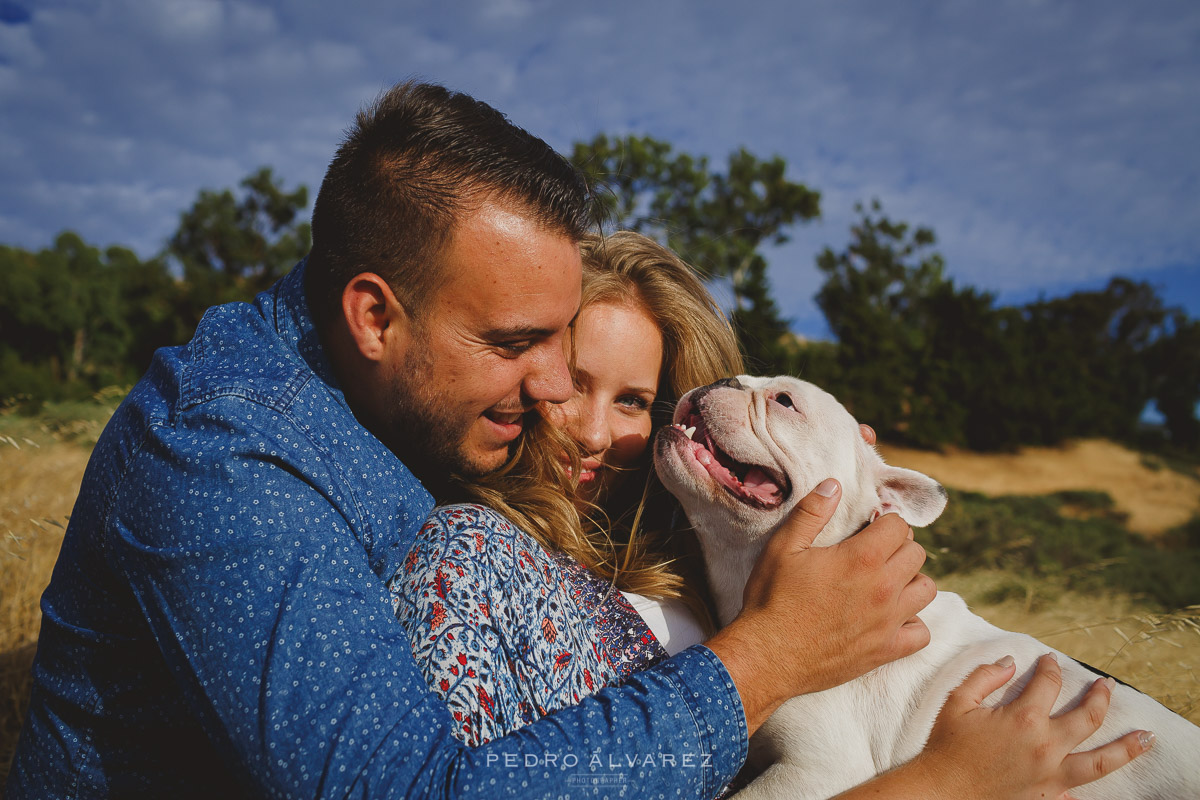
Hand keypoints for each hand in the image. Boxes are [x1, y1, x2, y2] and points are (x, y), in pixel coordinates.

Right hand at [706, 479, 935, 731]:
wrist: (769, 655)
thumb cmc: (772, 599)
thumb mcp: (783, 547)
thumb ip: (811, 513)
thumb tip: (834, 484)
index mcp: (862, 557)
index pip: (899, 526)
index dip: (884, 522)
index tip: (868, 528)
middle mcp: (884, 587)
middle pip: (916, 554)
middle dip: (898, 547)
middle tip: (873, 552)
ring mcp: (889, 621)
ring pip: (927, 590)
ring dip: (910, 581)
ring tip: (886, 582)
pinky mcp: (887, 650)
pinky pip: (922, 633)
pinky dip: (912, 623)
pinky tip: (891, 618)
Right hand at [910, 654, 1153, 799]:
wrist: (941, 791)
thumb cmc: (946, 746)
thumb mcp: (958, 702)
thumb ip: (985, 677)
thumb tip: (1010, 662)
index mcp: (1023, 718)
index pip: (1048, 683)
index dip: (1050, 667)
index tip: (1050, 661)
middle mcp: (1046, 746)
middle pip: (1087, 717)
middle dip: (1099, 697)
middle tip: (1106, 685)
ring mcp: (1051, 776)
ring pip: (1101, 761)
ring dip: (1126, 747)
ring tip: (1145, 738)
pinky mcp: (1047, 797)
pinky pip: (1079, 792)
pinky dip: (1092, 788)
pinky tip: (1104, 782)